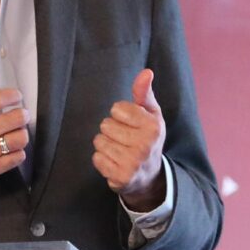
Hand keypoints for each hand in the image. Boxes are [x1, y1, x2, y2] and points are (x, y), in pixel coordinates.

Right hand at [0, 65, 29, 210]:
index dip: (13, 95)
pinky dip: (18, 153)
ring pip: (19, 139)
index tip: (16, 97)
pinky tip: (11, 149)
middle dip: (22, 114)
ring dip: (21, 134)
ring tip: (16, 133)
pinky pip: (16, 158)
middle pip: (15, 118)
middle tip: (20, 115)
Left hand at [94, 68, 167, 208]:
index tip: (131, 124)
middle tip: (125, 140)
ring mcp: (132, 162)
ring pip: (99, 141)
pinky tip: (115, 162)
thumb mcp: (150, 114)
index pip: (117, 109)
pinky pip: (96, 158)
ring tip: (120, 150)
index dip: (120, 115)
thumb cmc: (147, 138)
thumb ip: (144, 93)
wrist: (149, 176)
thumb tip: (146, 72)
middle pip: (105, 125)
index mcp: (153, 126)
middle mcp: (144, 145)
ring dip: (106, 145)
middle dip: (112, 130)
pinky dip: (102, 160)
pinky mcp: (121, 177)